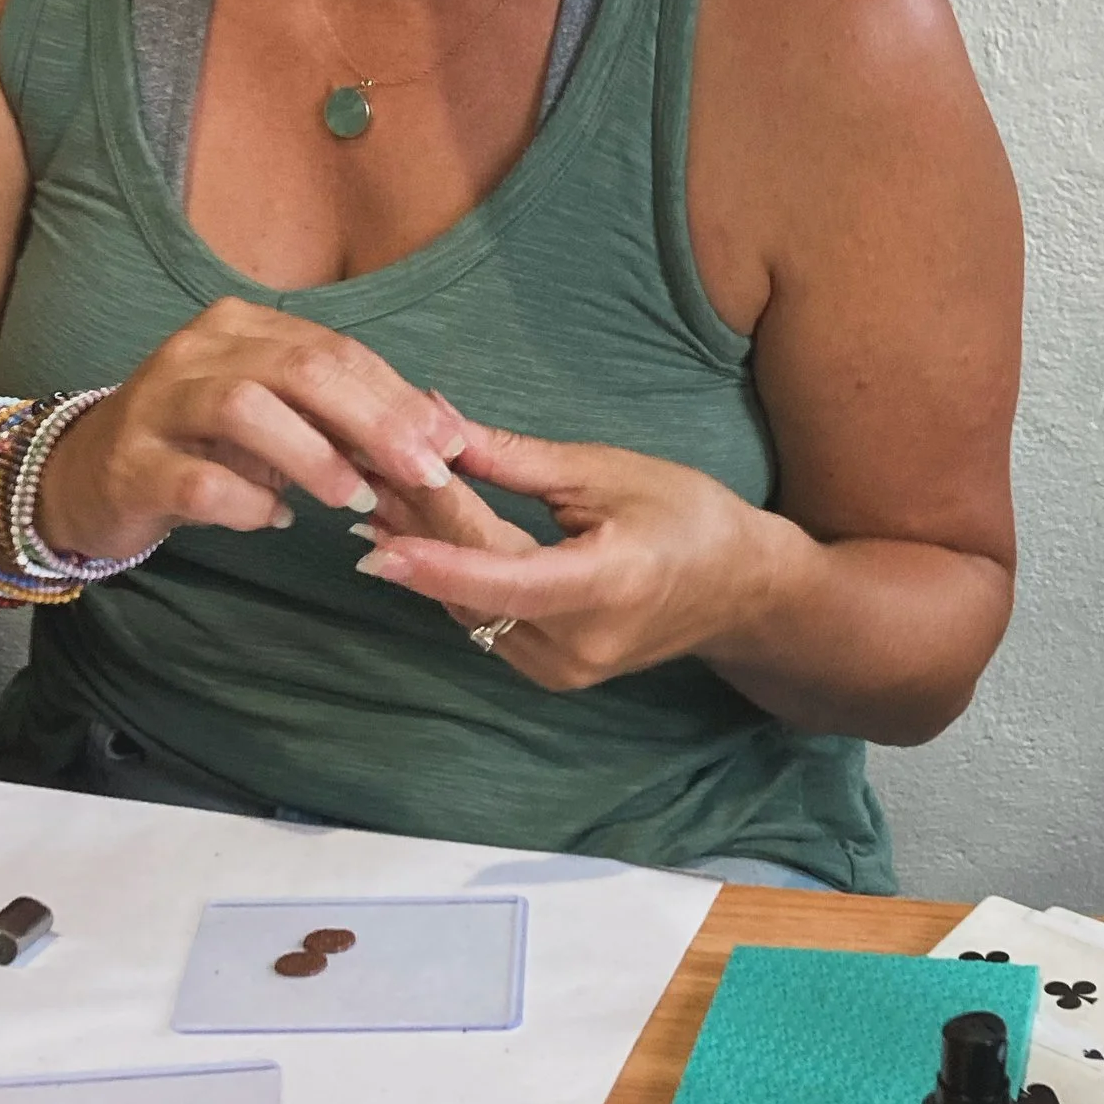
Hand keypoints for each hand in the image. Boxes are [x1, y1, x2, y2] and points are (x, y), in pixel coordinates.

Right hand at [36, 298, 464, 565]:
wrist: (84, 477)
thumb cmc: (200, 445)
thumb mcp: (273, 418)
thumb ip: (340, 419)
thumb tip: (436, 437)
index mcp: (239, 326)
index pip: (334, 349)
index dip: (398, 396)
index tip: (450, 442)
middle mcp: (196, 351)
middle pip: (300, 368)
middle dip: (374, 420)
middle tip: (424, 471)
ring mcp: (157, 404)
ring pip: (246, 409)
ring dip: (314, 456)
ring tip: (357, 499)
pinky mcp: (130, 465)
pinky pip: (199, 482)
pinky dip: (249, 503)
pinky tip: (278, 519)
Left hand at [352, 419, 784, 690]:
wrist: (739, 590)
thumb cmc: (687, 516)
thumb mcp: (607, 472)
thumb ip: (516, 460)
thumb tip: (438, 430)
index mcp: (608, 586)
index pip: (504, 577)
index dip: (436, 556)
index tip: (377, 532)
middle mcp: (580, 644)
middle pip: (475, 588)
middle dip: (417, 534)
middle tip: (363, 477)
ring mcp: (564, 670)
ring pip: (470, 610)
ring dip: (423, 556)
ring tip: (375, 498)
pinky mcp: (551, 673)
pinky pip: (486, 622)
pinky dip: (451, 578)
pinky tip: (415, 537)